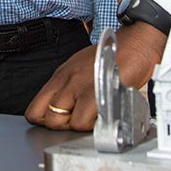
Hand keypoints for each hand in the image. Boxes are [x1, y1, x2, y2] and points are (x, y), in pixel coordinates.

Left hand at [24, 22, 168, 130]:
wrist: (135, 44)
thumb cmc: (111, 56)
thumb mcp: (80, 68)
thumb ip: (68, 88)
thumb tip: (63, 110)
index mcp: (60, 76)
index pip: (35, 109)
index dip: (46, 120)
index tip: (60, 121)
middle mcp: (66, 82)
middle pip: (48, 119)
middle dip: (63, 126)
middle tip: (79, 120)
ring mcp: (80, 88)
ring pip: (64, 123)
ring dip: (79, 127)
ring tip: (93, 118)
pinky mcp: (96, 95)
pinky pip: (83, 123)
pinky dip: (93, 126)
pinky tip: (102, 117)